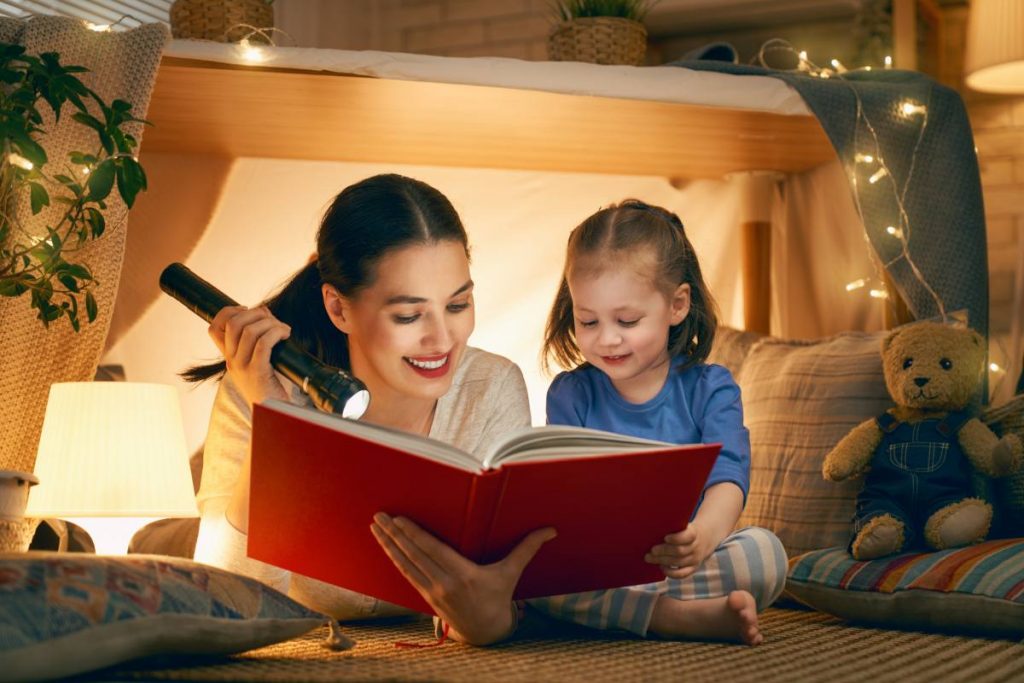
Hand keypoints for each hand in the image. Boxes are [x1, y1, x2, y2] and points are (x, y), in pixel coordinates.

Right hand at [209, 305, 290, 406]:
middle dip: (256, 313)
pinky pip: (263, 344)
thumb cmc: (270, 384)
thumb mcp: (257, 362)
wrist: (273, 414)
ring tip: (283, 329)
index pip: (214, 328)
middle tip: (272, 319)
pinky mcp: (257, 372)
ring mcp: (242, 367)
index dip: (229, 312)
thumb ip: (256, 340)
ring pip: (250, 331)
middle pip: (234, 324)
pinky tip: (286, 334)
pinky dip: (276, 332)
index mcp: (229, 357)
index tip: (248, 310)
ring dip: (270, 323)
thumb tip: (265, 313)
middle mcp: (231, 361)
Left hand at [371, 513, 554, 644]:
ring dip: (388, 545)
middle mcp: (445, 584)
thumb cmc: (499, 598)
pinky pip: (406, 575)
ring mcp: (433, 592)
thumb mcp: (512, 573)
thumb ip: (527, 548)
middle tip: (378, 516)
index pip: (434, 551)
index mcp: (465, 576)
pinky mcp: (426, 597)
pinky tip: (385, 545)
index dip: (415, 535)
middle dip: (394, 535)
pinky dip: (394, 559)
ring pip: (405, 565)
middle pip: (415, 555)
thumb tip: (550, 530)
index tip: (399, 520)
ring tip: (375, 527)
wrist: (487, 632)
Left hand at [645, 521, 711, 579]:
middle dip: (664, 551)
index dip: (677, 538)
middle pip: (680, 551)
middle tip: (651, 550)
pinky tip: (661, 567)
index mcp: (694, 534)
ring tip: (649, 558)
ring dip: (662, 560)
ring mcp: (695, 560)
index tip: (665, 537)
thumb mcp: (682, 525)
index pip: (688, 536)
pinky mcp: (692, 569)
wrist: (704, 539)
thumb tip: (650, 526)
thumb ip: (671, 526)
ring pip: (678, 562)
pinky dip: (670, 572)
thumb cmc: (684, 530)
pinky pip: (682, 574)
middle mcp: (696, 547)